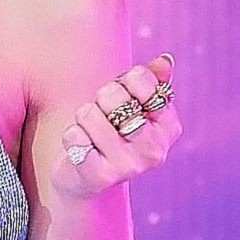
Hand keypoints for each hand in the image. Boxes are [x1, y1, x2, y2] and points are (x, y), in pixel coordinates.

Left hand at [50, 52, 181, 203]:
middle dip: (100, 100)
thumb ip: (151, 81)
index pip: (140, 78)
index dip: (122, 81)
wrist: (87, 180)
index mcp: (169, 127)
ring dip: (82, 119)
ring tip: (90, 134)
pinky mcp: (100, 177)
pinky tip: (80, 149)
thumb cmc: (111, 133)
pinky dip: (71, 136)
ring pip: (89, 113)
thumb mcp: (134, 106)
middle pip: (114, 96)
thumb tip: (164, 60)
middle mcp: (155, 149)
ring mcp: (129, 165)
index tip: (122, 97)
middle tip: (103, 118)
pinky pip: (74, 136)